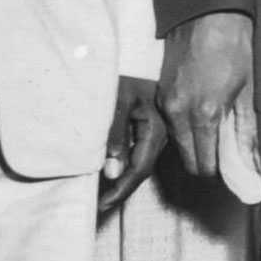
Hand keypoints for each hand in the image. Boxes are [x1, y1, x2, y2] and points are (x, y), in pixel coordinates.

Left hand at [99, 75, 167, 212]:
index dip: (121, 189)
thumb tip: (112, 172)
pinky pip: (139, 153)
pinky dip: (125, 166)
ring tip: (104, 194)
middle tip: (101, 206)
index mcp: (154, 129)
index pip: (139, 169)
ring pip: (141, 163)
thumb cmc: (125, 75)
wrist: (134, 54)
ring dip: (123, 179)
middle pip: (142, 170)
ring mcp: (156, 132)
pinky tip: (112, 171)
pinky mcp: (149, 129)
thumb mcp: (117, 103)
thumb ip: (115, 136)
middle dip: (122, 189)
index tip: (102, 205)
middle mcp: (160, 134)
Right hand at [156, 11, 254, 179]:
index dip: (220, 169)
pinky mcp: (158, 94)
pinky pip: (170, 125)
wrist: (207, 13)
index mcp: (204, 113)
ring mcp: (165, 103)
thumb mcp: (248, 91)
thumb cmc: (233, 46)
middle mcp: (178, 113)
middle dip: (205, 161)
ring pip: (177, 144)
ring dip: (193, 144)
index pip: (205, 165)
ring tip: (214, 125)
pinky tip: (199, 110)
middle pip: (188, 160)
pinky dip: (183, 127)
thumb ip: (247, 133)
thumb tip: (253, 167)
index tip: (231, 162)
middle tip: (224, 147)